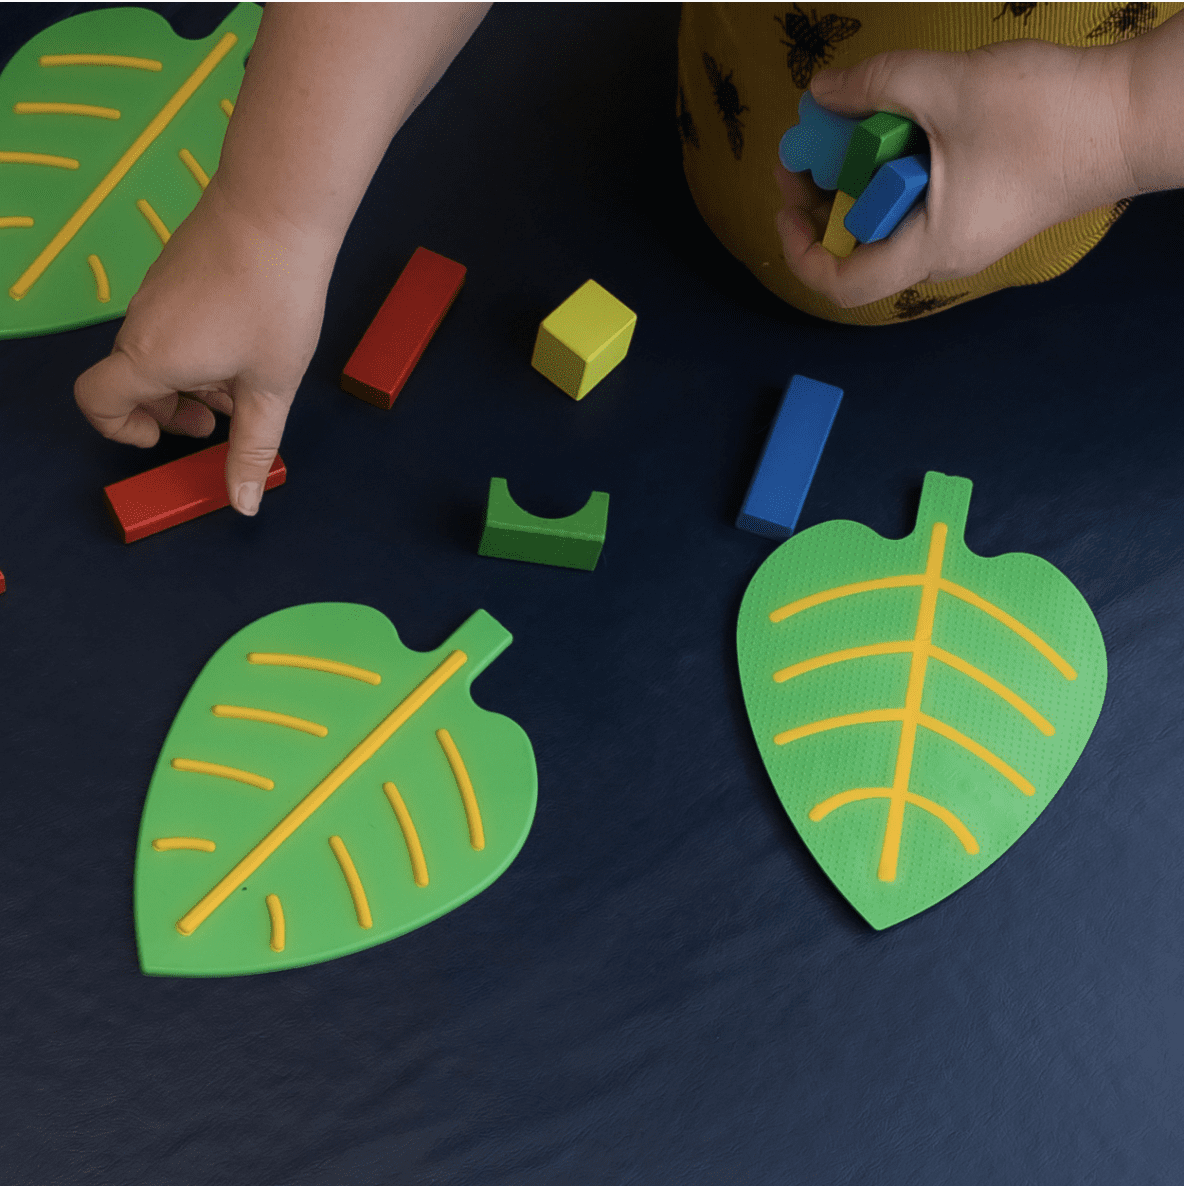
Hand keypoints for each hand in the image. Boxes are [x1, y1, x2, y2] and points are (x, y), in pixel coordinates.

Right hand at [74, 177, 334, 513]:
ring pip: (157, 351)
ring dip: (192, 378)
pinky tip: (248, 338)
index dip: (121, 430)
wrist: (276, 210)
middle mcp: (141, 323)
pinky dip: (198, 344)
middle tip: (222, 417)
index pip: (97, 402)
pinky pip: (171, 320)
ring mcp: (154, 291)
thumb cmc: (275, 300)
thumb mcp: (271, 387)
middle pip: (132, 381)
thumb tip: (244, 504)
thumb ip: (253, 448)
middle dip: (173, 410)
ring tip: (245, 377)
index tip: (164, 436)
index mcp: (151, 358)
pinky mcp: (174, 268)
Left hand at [775, 37, 1135, 308]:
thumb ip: (873, 87)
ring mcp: (966, 236)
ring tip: (848, 133)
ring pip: (888, 225)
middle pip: (860, 252)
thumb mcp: (944, 86)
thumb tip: (820, 92)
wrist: (1133, 115)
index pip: (842, 283)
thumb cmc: (1046, 112)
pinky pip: (919, 206)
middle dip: (824, 204)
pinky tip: (894, 131)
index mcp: (930, 248)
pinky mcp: (983, 211)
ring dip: (859, 185)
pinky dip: (894, 176)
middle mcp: (943, 256)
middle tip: (809, 151)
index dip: (801, 250)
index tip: (788, 201)